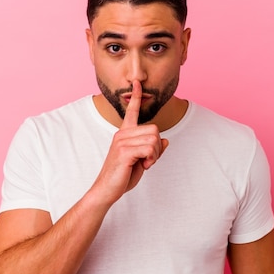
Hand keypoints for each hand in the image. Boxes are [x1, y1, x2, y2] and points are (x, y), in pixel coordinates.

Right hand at [92, 80, 168, 205]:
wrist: (106, 190)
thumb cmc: (122, 176)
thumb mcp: (141, 161)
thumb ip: (153, 150)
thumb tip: (166, 141)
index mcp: (124, 134)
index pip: (131, 111)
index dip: (135, 97)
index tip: (137, 83)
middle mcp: (122, 134)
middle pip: (155, 130)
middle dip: (158, 147)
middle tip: (149, 160)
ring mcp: (122, 141)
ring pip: (154, 139)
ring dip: (155, 155)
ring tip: (145, 163)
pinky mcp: (124, 151)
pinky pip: (149, 149)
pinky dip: (152, 159)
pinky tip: (144, 166)